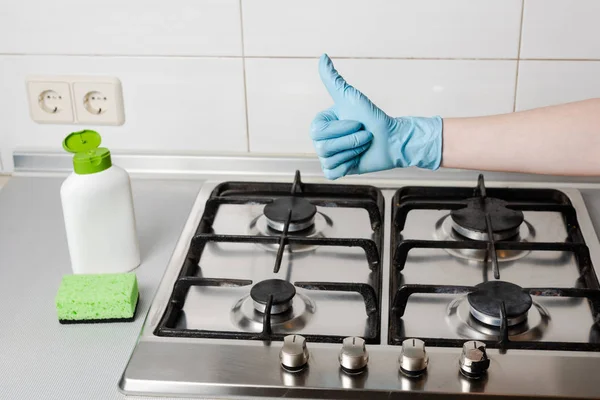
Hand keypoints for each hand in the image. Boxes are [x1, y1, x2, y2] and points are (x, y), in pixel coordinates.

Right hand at [310, 54, 442, 179]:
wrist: (392, 139)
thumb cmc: (373, 117)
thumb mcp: (350, 97)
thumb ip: (333, 79)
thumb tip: (322, 56)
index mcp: (320, 124)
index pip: (317, 132)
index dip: (340, 129)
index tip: (357, 122)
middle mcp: (321, 141)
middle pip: (322, 147)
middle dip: (349, 141)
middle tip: (364, 135)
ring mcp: (329, 156)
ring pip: (329, 159)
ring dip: (352, 152)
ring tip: (364, 145)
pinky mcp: (337, 170)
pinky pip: (333, 172)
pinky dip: (348, 166)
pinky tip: (357, 159)